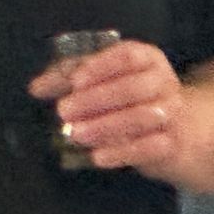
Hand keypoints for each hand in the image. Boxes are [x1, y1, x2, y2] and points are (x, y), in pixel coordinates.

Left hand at [28, 37, 186, 180]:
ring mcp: (172, 112)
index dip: (101, 66)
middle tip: (64, 110)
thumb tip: (36, 88)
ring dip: (105, 126)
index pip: (128, 56)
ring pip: (142, 117)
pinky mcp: (172, 143)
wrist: (177, 129)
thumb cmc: (127, 96)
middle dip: (96, 99)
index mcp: (146, 58)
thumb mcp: (100, 78)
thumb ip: (67, 78)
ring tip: (76, 133)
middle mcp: (164, 81)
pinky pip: (150, 148)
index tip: (75, 81)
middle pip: (133, 88)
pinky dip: (122, 153)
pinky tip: (97, 157)